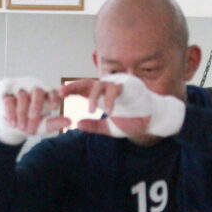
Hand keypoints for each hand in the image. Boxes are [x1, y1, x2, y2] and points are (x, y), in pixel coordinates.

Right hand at [0, 77, 70, 144]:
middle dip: (36, 104)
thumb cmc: (30, 123)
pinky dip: (11, 112)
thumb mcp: (43, 125)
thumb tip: (70, 122)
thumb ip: (55, 123)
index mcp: (46, 95)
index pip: (52, 92)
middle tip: (34, 116)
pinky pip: (8, 99)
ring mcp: (19, 89)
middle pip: (37, 90)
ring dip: (22, 113)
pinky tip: (12, 122)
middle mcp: (33, 88)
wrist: (11, 126)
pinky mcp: (6, 92)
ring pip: (22, 96)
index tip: (55, 108)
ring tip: (21, 127)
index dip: (54, 98)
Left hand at [60, 74, 185, 140]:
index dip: (69, 91)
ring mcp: (119, 86)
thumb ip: (94, 126)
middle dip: (73, 87)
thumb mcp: (110, 128)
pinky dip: (112, 99)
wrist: (154, 121)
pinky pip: (117, 90)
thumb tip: (76, 124)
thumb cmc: (133, 121)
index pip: (82, 89)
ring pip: (101, 85)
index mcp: (102, 96)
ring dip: (94, 96)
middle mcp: (108, 88)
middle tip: (62, 94)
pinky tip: (109, 111)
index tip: (56, 95)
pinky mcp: (130, 87)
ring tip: (90, 110)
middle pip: (87, 83)